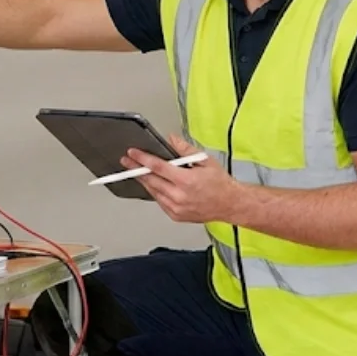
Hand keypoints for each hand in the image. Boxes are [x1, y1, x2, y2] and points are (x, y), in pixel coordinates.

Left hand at [124, 132, 239, 224]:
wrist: (230, 204)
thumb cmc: (220, 184)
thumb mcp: (205, 160)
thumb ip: (185, 150)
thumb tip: (171, 140)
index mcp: (186, 180)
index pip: (158, 167)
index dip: (142, 159)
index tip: (132, 153)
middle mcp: (179, 196)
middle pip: (151, 180)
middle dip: (136, 169)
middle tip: (127, 161)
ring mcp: (176, 208)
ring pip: (153, 192)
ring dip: (144, 181)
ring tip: (138, 171)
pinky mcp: (176, 216)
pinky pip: (159, 202)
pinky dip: (155, 192)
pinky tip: (153, 184)